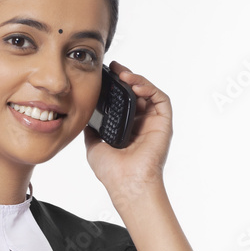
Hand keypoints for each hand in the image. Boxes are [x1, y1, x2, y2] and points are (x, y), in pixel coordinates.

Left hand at [83, 60, 172, 207]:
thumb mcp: (94, 143)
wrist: (125, 182)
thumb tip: (86, 113)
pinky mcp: (163, 123)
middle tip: (115, 68)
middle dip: (126, 77)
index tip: (106, 75)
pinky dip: (149, 88)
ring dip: (137, 80)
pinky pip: (160, 99)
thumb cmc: (111, 171)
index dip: (117, 86)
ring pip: (149, 93)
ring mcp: (153, 123)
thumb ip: (92, 127)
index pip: (124, 100)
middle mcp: (141, 124)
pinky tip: (135, 85)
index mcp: (126, 128)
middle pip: (137, 93)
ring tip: (123, 75)